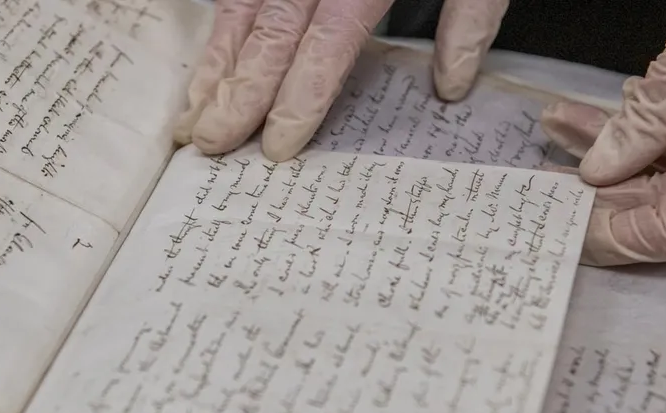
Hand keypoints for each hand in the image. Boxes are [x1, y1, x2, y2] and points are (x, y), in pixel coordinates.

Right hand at [174, 0, 508, 161]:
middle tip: (215, 143)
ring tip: (196, 110)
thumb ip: (469, 13)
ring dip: (217, 62)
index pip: (327, 46)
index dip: (299, 99)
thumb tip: (450, 85)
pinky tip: (210, 57)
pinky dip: (221, 24)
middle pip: (270, 33)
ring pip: (241, 7)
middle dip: (239, 93)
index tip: (277, 145)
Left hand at [540, 33, 665, 265]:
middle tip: (538, 177)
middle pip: (645, 204)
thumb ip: (647, 129)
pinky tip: (596, 109)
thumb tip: (597, 170)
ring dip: (600, 145)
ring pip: (652, 167)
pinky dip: (633, 124)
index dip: (597, 234)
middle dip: (588, 186)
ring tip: (555, 124)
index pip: (651, 237)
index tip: (553, 219)